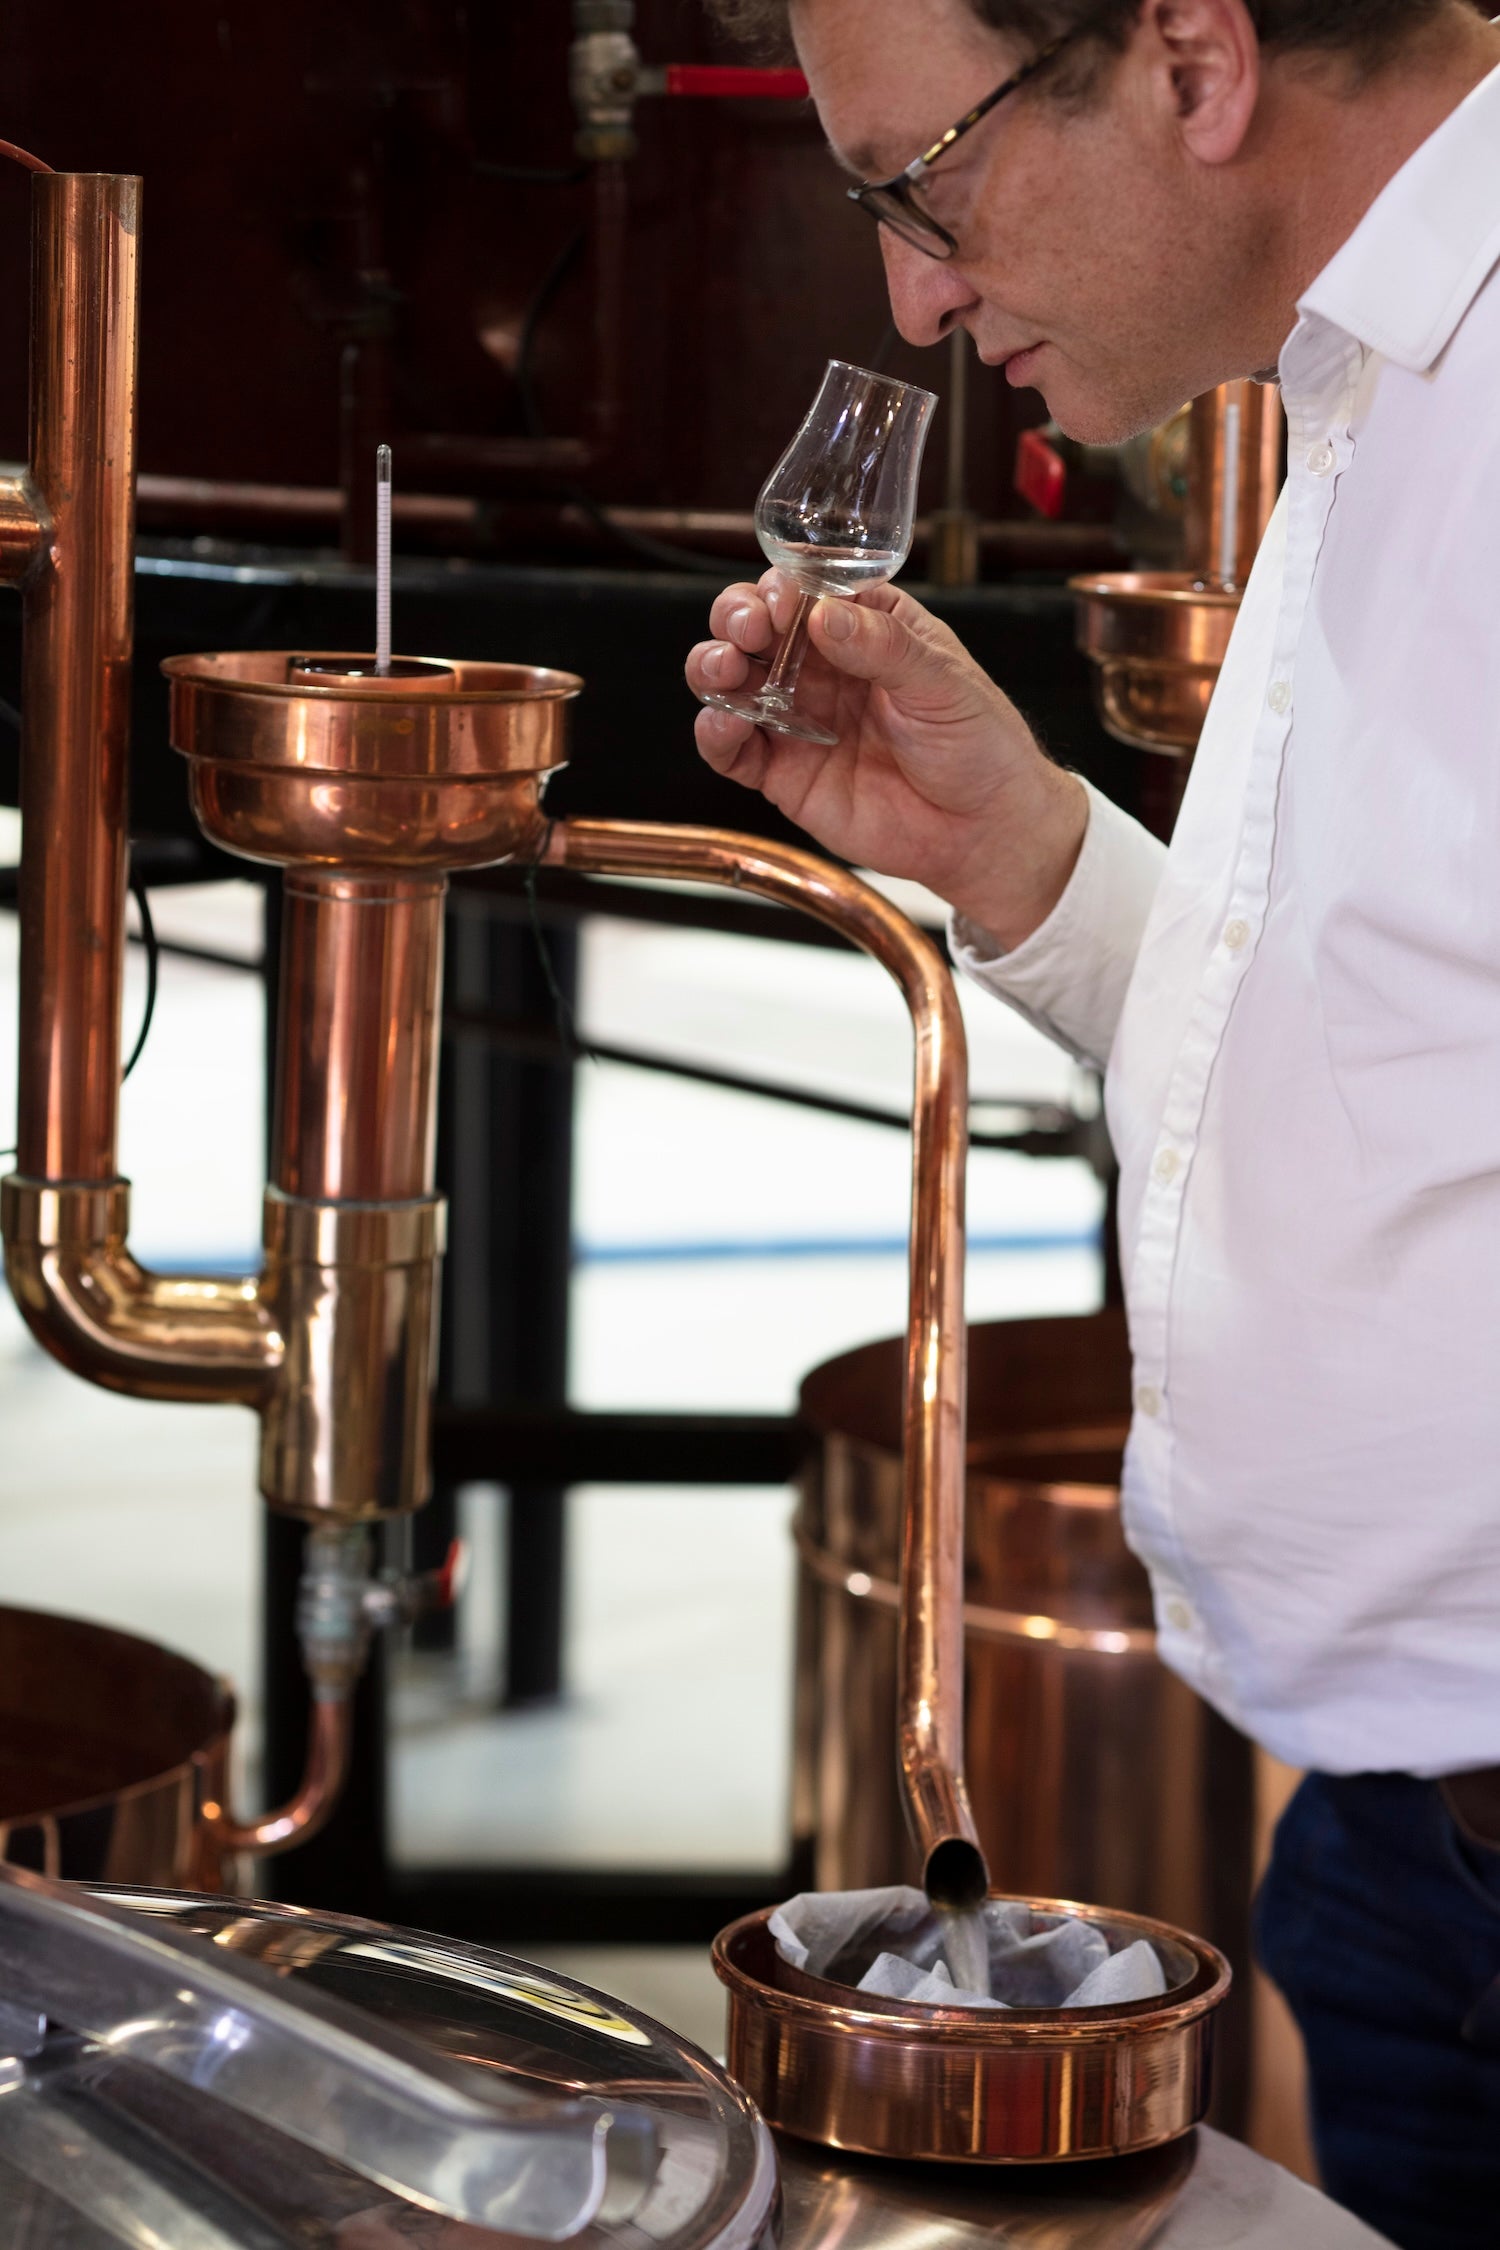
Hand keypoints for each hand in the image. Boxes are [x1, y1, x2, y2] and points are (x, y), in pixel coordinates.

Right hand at [686, 571, 1087, 949]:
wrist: (982, 830)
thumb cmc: (978, 745)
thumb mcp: (943, 682)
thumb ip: (883, 647)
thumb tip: (825, 616)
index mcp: (865, 627)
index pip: (807, 589)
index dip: (784, 588)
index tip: (786, 602)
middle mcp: (822, 667)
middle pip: (754, 626)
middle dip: (737, 618)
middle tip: (749, 631)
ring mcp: (799, 719)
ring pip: (732, 682)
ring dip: (713, 667)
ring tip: (723, 670)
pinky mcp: (784, 774)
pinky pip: (734, 751)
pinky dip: (715, 736)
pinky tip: (721, 726)